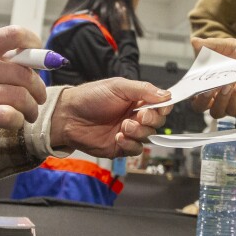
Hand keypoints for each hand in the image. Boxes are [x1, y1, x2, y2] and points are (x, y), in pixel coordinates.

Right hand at [0, 26, 46, 146]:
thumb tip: (21, 58)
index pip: (15, 34)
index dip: (35, 44)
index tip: (41, 58)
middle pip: (25, 72)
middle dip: (38, 88)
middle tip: (37, 98)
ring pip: (21, 96)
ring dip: (31, 108)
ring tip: (29, 114)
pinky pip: (8, 115)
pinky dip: (17, 121)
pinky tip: (14, 123)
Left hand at [51, 78, 171, 156]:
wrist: (68, 116)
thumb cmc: (90, 97)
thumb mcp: (118, 86)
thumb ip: (143, 90)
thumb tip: (166, 95)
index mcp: (137, 99)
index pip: (160, 104)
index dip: (163, 107)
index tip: (160, 107)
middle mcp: (135, 116)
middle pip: (157, 122)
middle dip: (151, 120)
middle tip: (140, 116)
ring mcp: (128, 132)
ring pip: (148, 136)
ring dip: (139, 132)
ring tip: (124, 126)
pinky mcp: (120, 147)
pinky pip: (135, 149)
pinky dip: (130, 144)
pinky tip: (118, 137)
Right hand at [188, 37, 235, 117]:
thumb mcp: (230, 47)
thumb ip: (212, 45)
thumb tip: (194, 41)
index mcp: (209, 82)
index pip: (193, 91)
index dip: (188, 91)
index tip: (189, 85)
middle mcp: (216, 96)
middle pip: (199, 107)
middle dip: (201, 100)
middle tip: (208, 89)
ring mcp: (229, 104)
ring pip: (216, 111)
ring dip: (220, 99)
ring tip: (228, 84)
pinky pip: (234, 110)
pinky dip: (234, 98)